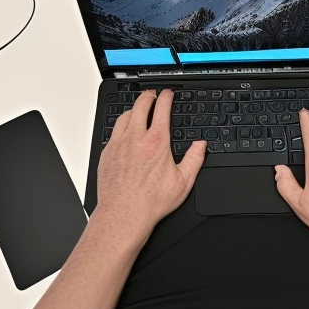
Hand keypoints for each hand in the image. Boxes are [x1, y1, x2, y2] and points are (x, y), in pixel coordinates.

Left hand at [95, 89, 205, 244]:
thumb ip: (195, 159)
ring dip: (134, 108)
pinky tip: (125, 129)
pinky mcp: (108, 153)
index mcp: (157, 142)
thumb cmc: (151, 201)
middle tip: (153, 95)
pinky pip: (114, 130)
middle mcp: (136, 139)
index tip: (168, 94)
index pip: (162, 110)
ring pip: (125, 115)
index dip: (166, 97)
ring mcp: (119, 144)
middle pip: (141, 106)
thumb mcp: (183, 182)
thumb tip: (201, 145)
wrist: (124, 214)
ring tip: (139, 108)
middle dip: (148, 96)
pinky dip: (122, 124)